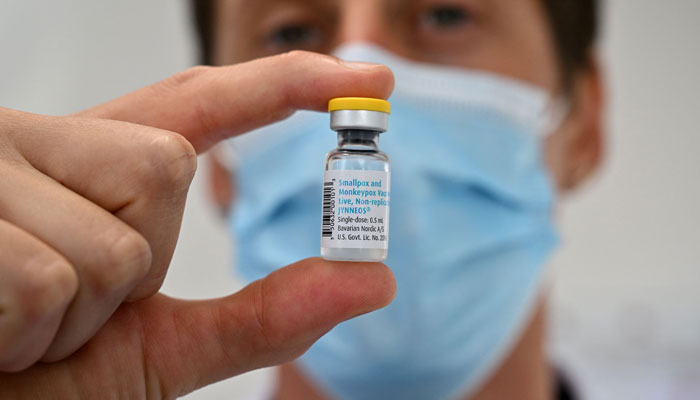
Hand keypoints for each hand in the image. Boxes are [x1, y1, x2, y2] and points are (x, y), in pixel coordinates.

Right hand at [0, 50, 394, 391]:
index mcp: (87, 172)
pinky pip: (55, 275)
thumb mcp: (158, 348)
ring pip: (117, 233)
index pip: (200, 106)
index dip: (283, 85)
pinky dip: (31, 331)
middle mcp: (39, 145)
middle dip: (135, 262)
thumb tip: (375, 279)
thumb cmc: (40, 384)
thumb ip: (263, 315)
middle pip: (166, 167)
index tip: (361, 77)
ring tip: (12, 325)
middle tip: (60, 309)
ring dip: (78, 311)